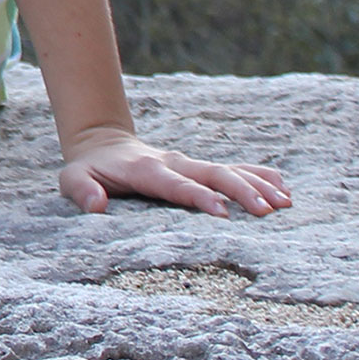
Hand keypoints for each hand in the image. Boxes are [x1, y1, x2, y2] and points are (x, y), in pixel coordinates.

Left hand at [57, 127, 290, 216]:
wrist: (102, 146)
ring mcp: (189, 163)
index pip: (177, 186)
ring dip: (257, 184)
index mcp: (147, 171)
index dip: (199, 197)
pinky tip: (284, 187)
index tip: (223, 212)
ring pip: (228, 170)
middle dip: (241, 190)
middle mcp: (174, 164)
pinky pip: (233, 168)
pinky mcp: (199, 167)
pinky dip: (258, 175)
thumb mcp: (72, 179)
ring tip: (286, 202)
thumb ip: (82, 191)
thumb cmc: (88, 170)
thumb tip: (95, 206)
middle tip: (268, 210)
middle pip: (213, 174)